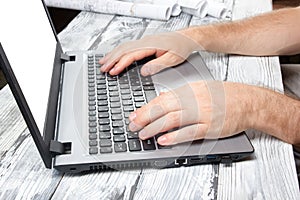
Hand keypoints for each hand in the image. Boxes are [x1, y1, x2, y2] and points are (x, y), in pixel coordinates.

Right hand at [99, 31, 200, 75]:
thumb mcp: (173, 59)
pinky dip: (119, 51)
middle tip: (102, 69)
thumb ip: (158, 65)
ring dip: (113, 55)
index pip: (131, 55)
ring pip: (124, 47)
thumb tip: (144, 72)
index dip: (120, 63)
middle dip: (111, 59)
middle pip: (123, 49)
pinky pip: (128, 46)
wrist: (187, 38)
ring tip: (103, 63)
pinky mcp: (145, 43)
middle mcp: (145, 41)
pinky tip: (115, 55)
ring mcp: (144, 41)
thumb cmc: (182, 48)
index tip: (113, 71)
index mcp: (150, 45)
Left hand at [128, 81, 253, 144]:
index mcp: (189, 90)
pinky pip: (189, 132)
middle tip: (132, 125)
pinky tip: (163, 140)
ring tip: (143, 134)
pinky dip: (175, 137)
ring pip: (173, 120)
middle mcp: (194, 100)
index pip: (162, 99)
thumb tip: (161, 100)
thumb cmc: (223, 95)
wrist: (247, 101)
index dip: (146, 108)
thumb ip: (180, 95)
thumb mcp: (199, 89)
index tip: (134, 115)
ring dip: (155, 127)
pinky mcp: (210, 127)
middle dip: (145, 117)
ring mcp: (202, 114)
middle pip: (164, 109)